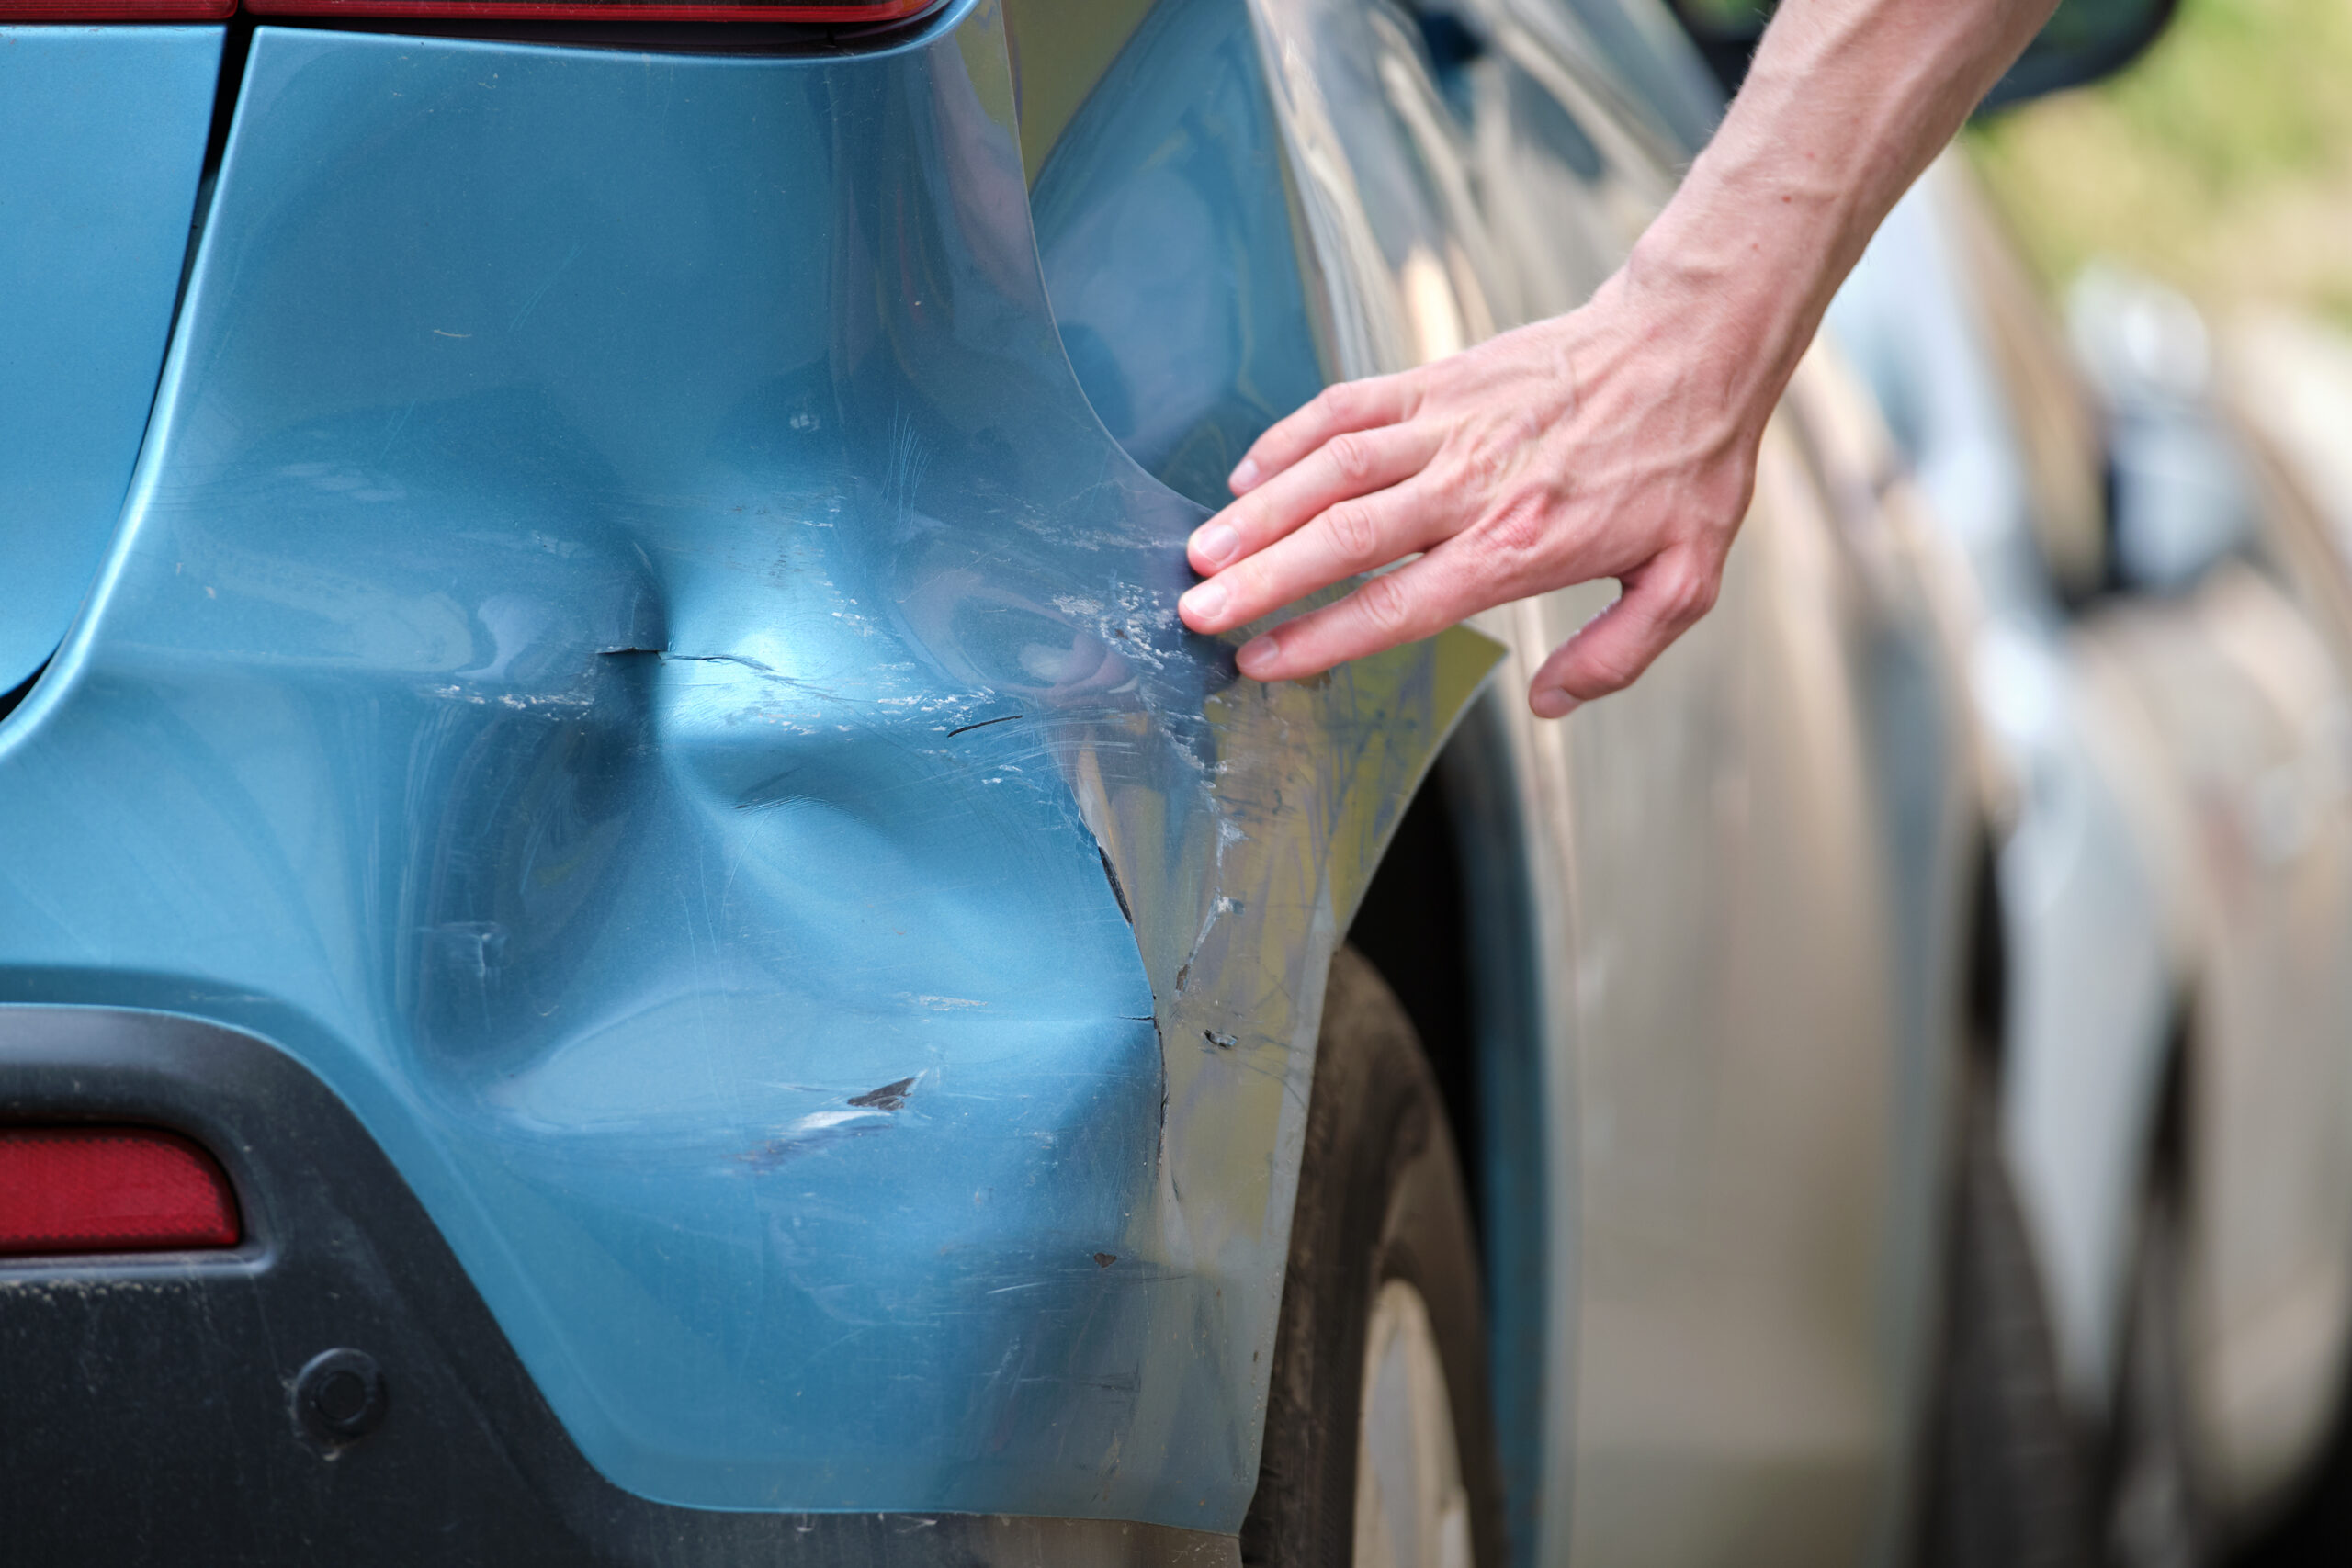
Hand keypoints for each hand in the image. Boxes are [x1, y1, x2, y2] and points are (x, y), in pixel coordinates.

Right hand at [1175, 269, 1765, 717]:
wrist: (1691, 340)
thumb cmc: (1687, 462)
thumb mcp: (1685, 578)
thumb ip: (1617, 654)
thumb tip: (1550, 704)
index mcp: (1518, 548)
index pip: (1397, 603)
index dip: (1320, 637)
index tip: (1260, 659)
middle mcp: (1471, 487)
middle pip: (1344, 539)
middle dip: (1260, 580)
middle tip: (1196, 609)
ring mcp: (1448, 426)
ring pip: (1332, 469)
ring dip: (1259, 511)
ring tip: (1200, 550)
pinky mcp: (1439, 379)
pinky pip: (1349, 406)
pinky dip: (1291, 437)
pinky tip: (1249, 473)